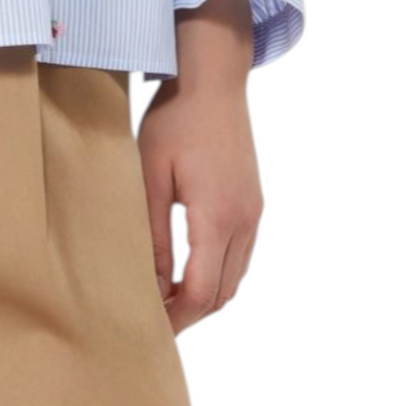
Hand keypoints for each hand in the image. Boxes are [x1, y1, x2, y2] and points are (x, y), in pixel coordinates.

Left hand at [138, 0, 262, 333]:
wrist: (213, 77)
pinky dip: (219, 271)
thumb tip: (152, 284)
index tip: (150, 328)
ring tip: (167, 297)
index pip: (202, 292)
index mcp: (218, 217)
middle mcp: (244, 220)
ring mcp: (254, 211)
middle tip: (155, 319)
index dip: (177, 317)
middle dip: (191, 312)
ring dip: (206, 294)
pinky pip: (241, 253)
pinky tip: (189, 266)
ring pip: (235, 276)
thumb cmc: (175, 119)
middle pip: (223, 292)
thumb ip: (153, 233)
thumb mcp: (151, 175)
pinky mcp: (254, 200)